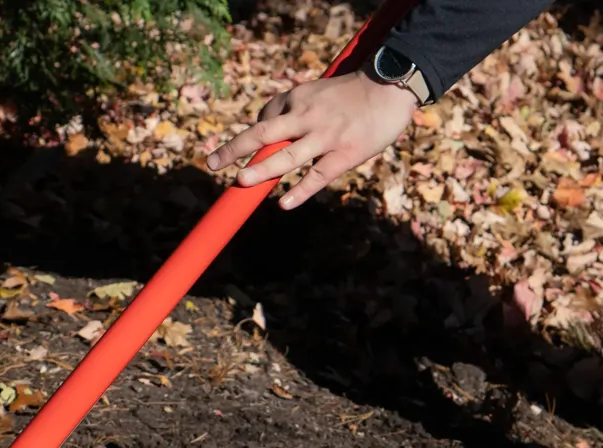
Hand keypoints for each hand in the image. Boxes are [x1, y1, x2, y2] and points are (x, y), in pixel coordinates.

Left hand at [204, 70, 419, 209]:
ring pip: (287, 156)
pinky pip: (317, 176)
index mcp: (299, 98)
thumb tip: (269, 133)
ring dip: (262, 169)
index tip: (231, 156)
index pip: (265, 117)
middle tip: (212, 163)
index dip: (248, 138)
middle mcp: (307, 116)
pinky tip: (284, 204)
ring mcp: (325, 136)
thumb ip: (296, 111)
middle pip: (263, 133)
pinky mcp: (344, 154)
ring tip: (241, 180)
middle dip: (235, 149)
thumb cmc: (352, 95)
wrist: (390, 88)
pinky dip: (300, 191)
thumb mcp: (318, 92)